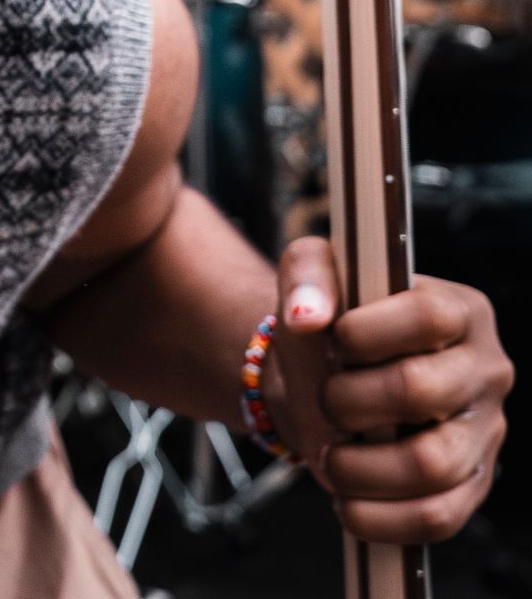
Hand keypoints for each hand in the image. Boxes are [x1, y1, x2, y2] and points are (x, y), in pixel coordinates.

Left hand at [262, 236, 513, 545]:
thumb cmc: (330, 324)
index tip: (334, 339)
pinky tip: (347, 499)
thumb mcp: (312, 274)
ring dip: (360, 466)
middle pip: (422, 391)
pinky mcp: (472, 485)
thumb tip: (307, 316)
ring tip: (329, 452)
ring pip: (432, 465)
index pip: (429, 316)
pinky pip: (437, 517)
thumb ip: (306, 278)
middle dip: (350, 399)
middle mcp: (484, 371)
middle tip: (325, 399)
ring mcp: (484, 433)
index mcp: (459, 309)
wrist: (329, 377)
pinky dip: (380, 516)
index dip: (367, 332)